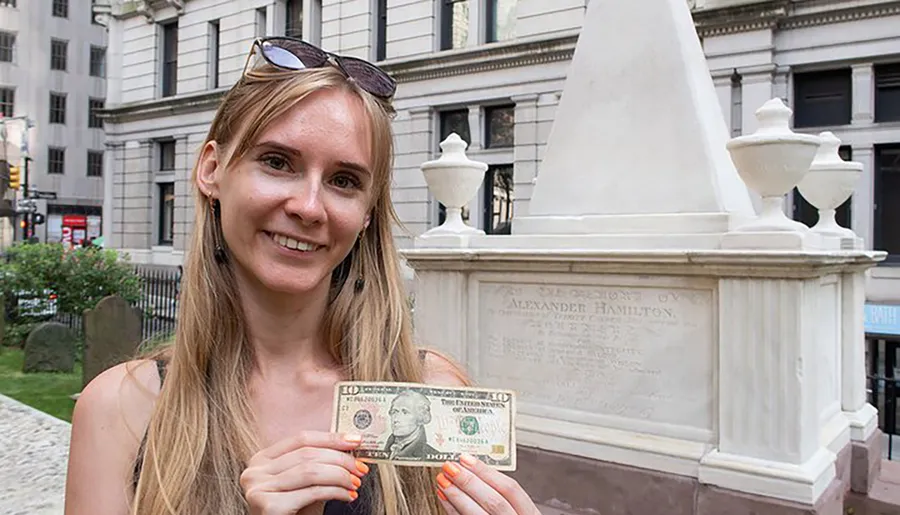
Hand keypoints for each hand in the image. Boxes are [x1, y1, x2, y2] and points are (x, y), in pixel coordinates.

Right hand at [240, 431, 369, 514]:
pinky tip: (347, 496)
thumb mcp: (303, 484)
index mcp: (261, 459)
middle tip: (361, 467)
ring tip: (356, 483)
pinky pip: (312, 492)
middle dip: (340, 459)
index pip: (301, 439)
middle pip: (308, 454)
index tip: (355, 440)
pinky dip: (335, 492)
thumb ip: (317, 465)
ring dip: (340, 476)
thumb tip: (349, 449)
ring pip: (311, 471)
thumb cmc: (293, 513)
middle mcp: (255, 471)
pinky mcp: (269, 506)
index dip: (331, 438)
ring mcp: (259, 488)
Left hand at [435, 454, 539, 514]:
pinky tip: (444, 499)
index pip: (511, 490)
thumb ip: (503, 498)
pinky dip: (453, 511)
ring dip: (457, 496)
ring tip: (443, 480)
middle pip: (494, 501)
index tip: (466, 458)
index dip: (487, 472)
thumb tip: (475, 473)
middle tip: (450, 467)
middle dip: (469, 482)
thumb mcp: (517, 512)